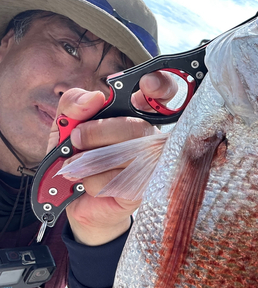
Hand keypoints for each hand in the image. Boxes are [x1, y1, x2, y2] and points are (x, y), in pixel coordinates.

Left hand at [47, 71, 176, 245]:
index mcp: (135, 114)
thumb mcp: (65, 129)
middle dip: (97, 132)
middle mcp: (151, 136)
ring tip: (75, 166)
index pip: (162, 92)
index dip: (161, 85)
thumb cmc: (78, 160)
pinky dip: (93, 182)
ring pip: (125, 154)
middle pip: (134, 126)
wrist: (77, 202)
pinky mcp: (145, 188)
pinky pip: (119, 180)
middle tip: (76, 139)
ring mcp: (152, 163)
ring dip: (89, 161)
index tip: (146, 85)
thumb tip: (93, 97)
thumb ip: (73, 106)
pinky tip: (91, 184)